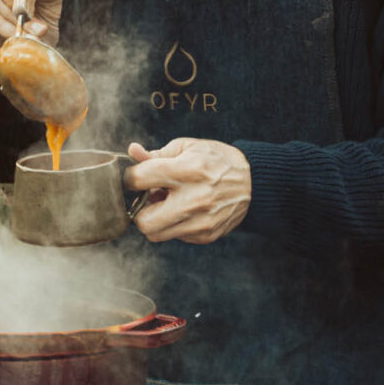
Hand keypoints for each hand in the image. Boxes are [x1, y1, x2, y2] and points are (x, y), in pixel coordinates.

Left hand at [124, 139, 250, 243]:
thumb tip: (133, 151)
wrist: (253, 183)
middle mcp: (195, 199)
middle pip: (143, 221)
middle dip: (140, 211)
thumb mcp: (189, 148)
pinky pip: (173, 237)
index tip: (134, 179)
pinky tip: (185, 212)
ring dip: (155, 220)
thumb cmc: (216, 161)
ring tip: (168, 205)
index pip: (140, 179)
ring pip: (155, 234)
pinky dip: (173, 225)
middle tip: (149, 200)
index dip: (130, 179)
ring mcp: (200, 221)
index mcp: (189, 170)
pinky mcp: (205, 235)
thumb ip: (157, 154)